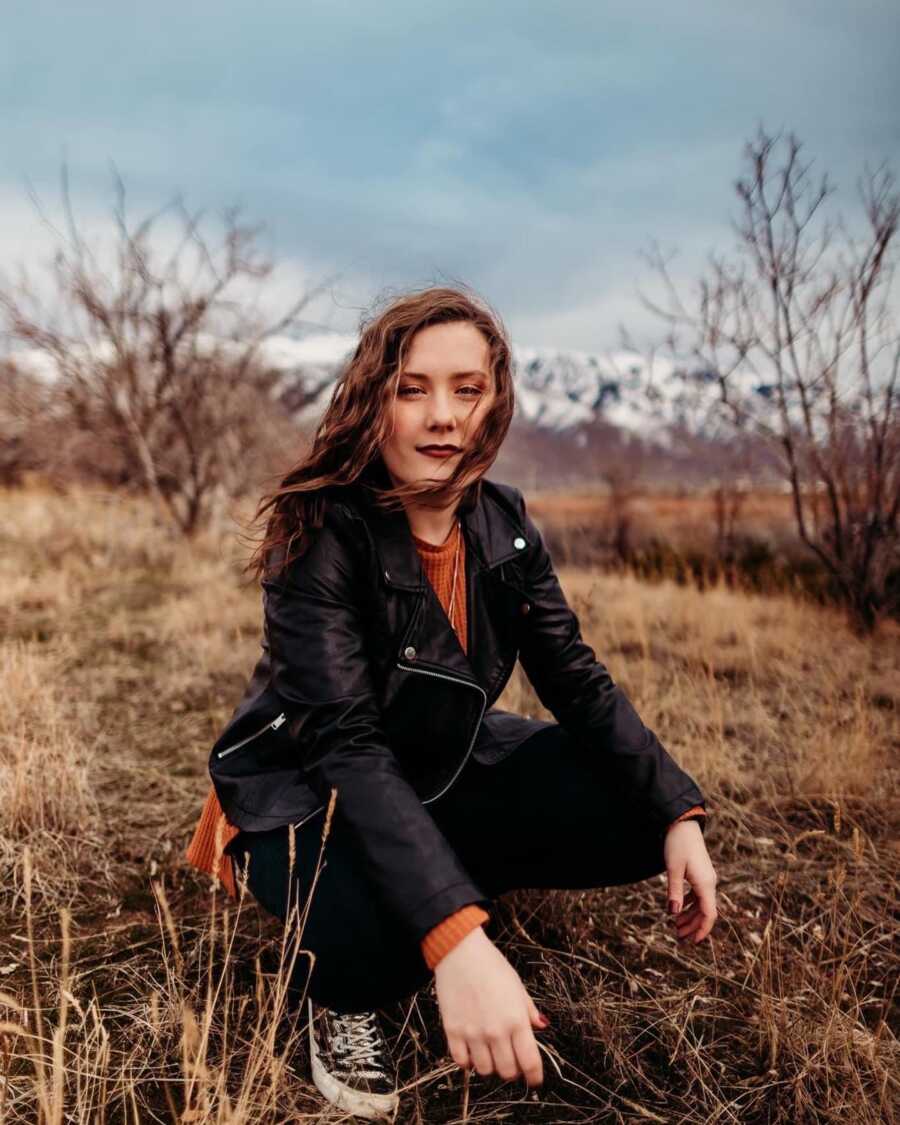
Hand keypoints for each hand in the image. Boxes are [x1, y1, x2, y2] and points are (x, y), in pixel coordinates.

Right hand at [433, 926, 547, 1087]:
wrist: (460, 952)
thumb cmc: (491, 965)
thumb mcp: (517, 986)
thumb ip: (529, 1010)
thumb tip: (542, 1026)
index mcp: (516, 1020)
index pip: (530, 1062)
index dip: (534, 1076)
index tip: (535, 1080)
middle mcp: (496, 1031)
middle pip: (508, 1071)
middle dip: (513, 1071)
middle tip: (511, 1061)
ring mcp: (473, 1033)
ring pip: (485, 1070)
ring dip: (491, 1066)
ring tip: (490, 1053)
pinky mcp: (453, 1031)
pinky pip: (462, 1061)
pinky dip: (468, 1062)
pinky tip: (472, 1050)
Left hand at [664, 819, 717, 941]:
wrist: (683, 824)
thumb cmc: (677, 844)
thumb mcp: (672, 869)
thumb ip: (674, 892)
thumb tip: (674, 913)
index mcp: (705, 884)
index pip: (709, 914)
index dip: (702, 930)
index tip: (692, 942)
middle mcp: (709, 882)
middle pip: (705, 911)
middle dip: (693, 926)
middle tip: (678, 937)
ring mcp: (706, 878)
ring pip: (702, 904)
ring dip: (690, 916)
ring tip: (676, 926)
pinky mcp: (700, 873)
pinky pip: (698, 894)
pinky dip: (689, 904)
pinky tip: (678, 908)